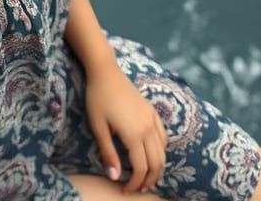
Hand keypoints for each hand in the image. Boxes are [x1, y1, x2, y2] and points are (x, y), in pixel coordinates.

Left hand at [83, 60, 166, 194]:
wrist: (105, 71)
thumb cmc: (97, 98)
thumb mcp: (98, 127)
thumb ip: (108, 153)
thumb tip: (115, 177)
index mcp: (134, 134)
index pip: (140, 168)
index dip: (134, 183)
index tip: (124, 190)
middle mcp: (148, 128)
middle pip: (156, 163)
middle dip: (148, 180)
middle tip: (138, 189)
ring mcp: (152, 118)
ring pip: (162, 152)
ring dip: (157, 168)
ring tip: (146, 177)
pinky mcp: (152, 111)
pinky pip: (163, 136)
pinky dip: (161, 150)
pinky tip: (152, 154)